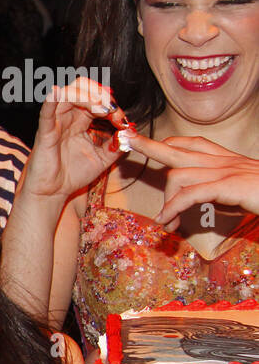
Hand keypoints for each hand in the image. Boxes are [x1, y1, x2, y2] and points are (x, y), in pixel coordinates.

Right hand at [22, 79, 126, 201]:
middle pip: (82, 88)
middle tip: (113, 110)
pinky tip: (56, 92)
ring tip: (102, 109)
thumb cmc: (73, 174)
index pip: (98, 99)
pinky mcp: (45, 133)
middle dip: (102, 95)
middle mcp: (68, 117)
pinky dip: (51, 100)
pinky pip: (46, 112)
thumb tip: (130, 131)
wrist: (53, 193)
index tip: (123, 122)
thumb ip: (118, 145)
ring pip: (67, 94)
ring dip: (87, 96)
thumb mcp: (104, 158)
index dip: (113, 105)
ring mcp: (56, 123)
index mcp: (81, 120)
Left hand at [124, 134, 258, 230]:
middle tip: (126, 141)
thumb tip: (185, 204)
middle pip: (178, 148)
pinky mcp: (231, 185)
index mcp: (227, 159)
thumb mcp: (238, 193)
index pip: (191, 143)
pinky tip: (167, 221)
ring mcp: (228, 171)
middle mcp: (225, 160)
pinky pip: (191, 193)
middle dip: (149, 145)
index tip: (145, 144)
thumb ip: (214, 192)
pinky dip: (173, 207)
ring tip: (166, 222)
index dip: (167, 143)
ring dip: (166, 201)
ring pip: (179, 174)